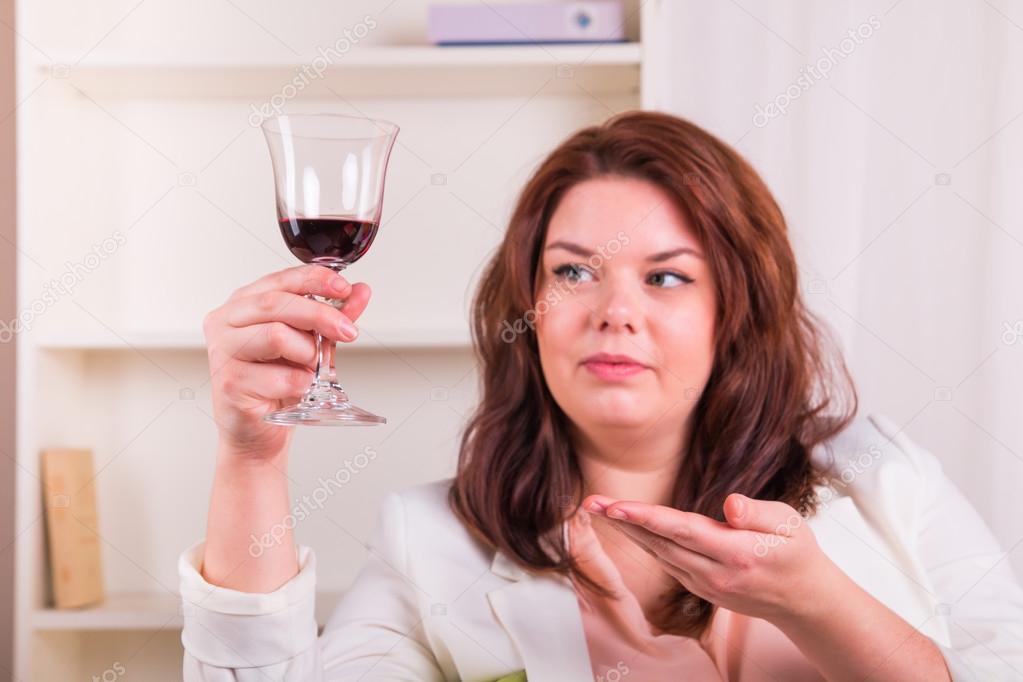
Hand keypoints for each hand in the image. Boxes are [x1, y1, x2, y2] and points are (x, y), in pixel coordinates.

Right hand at [203, 264, 370, 459]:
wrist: (259, 432)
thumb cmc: (278, 383)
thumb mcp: (312, 343)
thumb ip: (334, 316)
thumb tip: (360, 292)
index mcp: (244, 303)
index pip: (280, 279)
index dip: (315, 279)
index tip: (344, 288)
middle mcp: (226, 321)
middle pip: (277, 303)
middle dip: (320, 315)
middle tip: (347, 331)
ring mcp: (223, 351)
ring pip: (276, 335)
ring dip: (307, 353)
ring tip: (310, 368)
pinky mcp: (229, 382)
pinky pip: (279, 376)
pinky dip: (300, 383)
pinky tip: (298, 388)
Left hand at [581, 492, 838, 622]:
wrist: (803, 600)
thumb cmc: (796, 552)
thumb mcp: (789, 523)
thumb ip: (758, 513)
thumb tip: (729, 504)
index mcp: (736, 553)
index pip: (682, 531)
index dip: (646, 518)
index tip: (616, 506)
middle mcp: (714, 573)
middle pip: (660, 542)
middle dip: (623, 521)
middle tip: (591, 503)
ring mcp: (705, 584)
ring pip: (660, 553)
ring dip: (629, 531)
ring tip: (601, 508)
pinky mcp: (701, 587)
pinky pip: (668, 561)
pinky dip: (646, 543)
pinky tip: (629, 526)